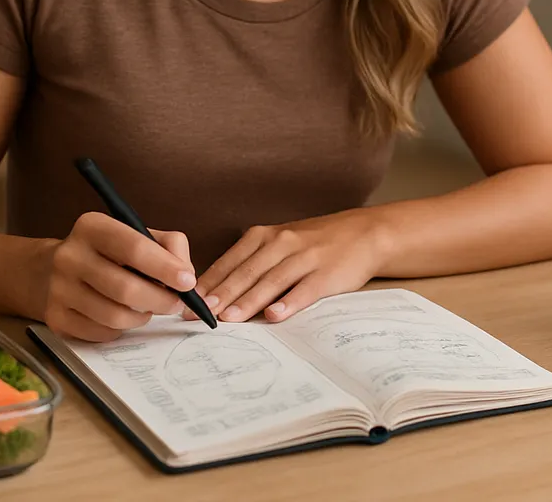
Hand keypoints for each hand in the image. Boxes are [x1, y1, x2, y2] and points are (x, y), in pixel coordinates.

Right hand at [42, 211, 196, 342]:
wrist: (53, 271)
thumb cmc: (107, 253)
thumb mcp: (136, 235)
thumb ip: (169, 247)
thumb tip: (186, 276)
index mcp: (92, 227)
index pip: (134, 247)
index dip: (165, 267)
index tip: (187, 281)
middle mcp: (70, 256)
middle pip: (125, 288)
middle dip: (161, 300)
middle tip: (177, 303)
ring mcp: (59, 289)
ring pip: (115, 316)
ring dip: (142, 317)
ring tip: (148, 307)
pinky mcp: (56, 318)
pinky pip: (102, 333)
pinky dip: (121, 329)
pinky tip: (122, 316)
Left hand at [191, 210, 388, 324]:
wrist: (364, 233)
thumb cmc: (315, 243)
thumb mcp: (280, 242)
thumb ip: (251, 262)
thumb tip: (216, 291)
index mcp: (265, 235)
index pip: (230, 262)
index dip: (208, 283)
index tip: (187, 302)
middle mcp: (282, 243)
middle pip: (246, 272)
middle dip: (221, 295)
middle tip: (199, 314)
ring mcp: (305, 257)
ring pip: (271, 281)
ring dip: (248, 301)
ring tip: (228, 319)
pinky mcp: (327, 273)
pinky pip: (305, 290)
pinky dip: (289, 302)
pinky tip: (274, 315)